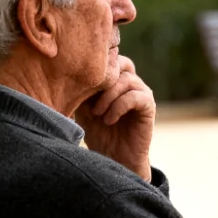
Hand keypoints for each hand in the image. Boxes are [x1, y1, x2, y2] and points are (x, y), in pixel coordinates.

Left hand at [75, 55, 154, 181]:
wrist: (114, 159)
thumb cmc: (98, 133)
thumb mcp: (84, 108)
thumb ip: (81, 90)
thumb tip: (68, 73)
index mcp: (117, 80)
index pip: (111, 59)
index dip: (96, 69)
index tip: (80, 85)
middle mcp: (131, 83)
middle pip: (121, 64)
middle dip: (103, 80)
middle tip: (89, 98)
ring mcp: (141, 93)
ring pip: (127, 80)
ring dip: (108, 96)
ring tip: (98, 114)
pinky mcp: (148, 107)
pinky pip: (136, 96)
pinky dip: (119, 106)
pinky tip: (109, 120)